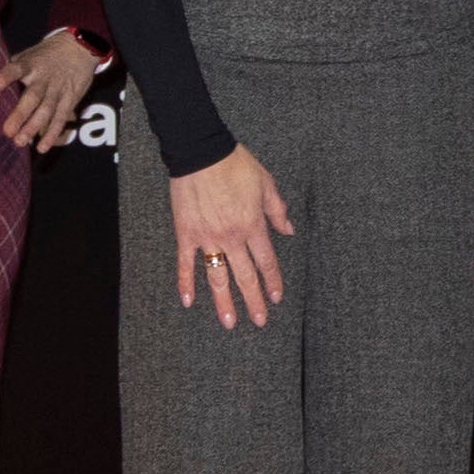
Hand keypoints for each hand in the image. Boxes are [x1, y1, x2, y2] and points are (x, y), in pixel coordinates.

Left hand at [0, 32, 100, 151]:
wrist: (80, 48)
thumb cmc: (46, 54)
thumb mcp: (29, 54)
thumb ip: (11, 68)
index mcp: (31, 64)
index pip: (17, 69)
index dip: (6, 76)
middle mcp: (44, 78)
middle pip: (33, 97)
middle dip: (20, 114)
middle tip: (7, 131)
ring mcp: (58, 90)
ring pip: (46, 111)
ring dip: (33, 127)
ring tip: (20, 142)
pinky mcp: (70, 99)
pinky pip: (60, 118)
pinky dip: (52, 133)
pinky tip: (41, 147)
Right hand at [166, 145, 292, 327]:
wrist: (201, 152)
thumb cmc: (234, 164)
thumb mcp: (266, 184)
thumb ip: (277, 210)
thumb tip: (289, 230)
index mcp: (253, 225)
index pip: (266, 261)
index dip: (273, 281)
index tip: (277, 298)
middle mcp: (232, 236)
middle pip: (245, 276)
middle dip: (253, 300)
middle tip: (259, 321)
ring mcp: (207, 237)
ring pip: (217, 276)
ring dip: (224, 301)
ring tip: (229, 322)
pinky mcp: (186, 233)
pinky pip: (185, 263)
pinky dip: (185, 282)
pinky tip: (188, 301)